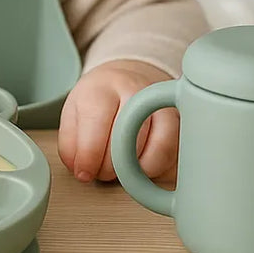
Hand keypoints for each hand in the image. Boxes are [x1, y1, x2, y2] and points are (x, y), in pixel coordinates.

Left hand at [58, 59, 178, 183]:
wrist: (128, 79)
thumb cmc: (99, 100)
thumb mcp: (74, 114)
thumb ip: (70, 143)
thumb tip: (81, 170)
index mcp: (105, 88)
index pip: (97, 123)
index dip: (89, 156)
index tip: (84, 172)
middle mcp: (139, 92)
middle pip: (129, 138)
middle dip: (114, 167)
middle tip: (103, 173)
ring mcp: (165, 107)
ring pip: (161, 148)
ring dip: (140, 171)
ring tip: (125, 171)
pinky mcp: (183, 123)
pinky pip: (178, 155)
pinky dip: (161, 169)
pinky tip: (144, 166)